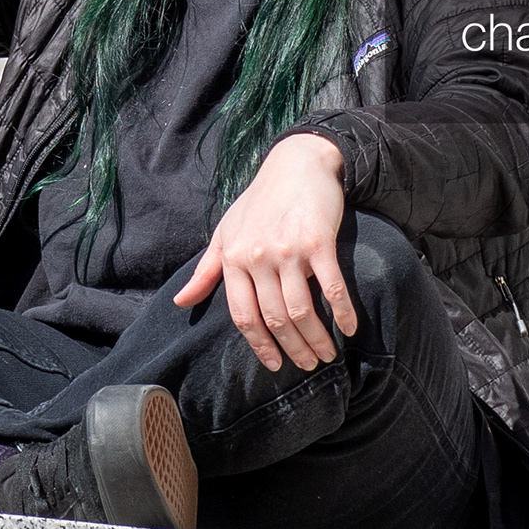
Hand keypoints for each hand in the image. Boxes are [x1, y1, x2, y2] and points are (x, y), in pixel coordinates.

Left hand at [172, 134, 358, 374]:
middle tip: (308, 364)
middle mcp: (258, 257)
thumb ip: (206, 270)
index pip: (242, 315)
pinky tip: (348, 329)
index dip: (259, 345)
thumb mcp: (225, 233)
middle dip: (292, 348)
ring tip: (327, 355)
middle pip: (274, 317)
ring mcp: (288, 250)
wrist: (296, 163)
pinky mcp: (318, 241)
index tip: (274, 364)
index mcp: (234, 258)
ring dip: (316, 339)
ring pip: (301, 309)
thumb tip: (180, 301)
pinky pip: (331, 286)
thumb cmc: (259, 201)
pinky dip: (342, 312)